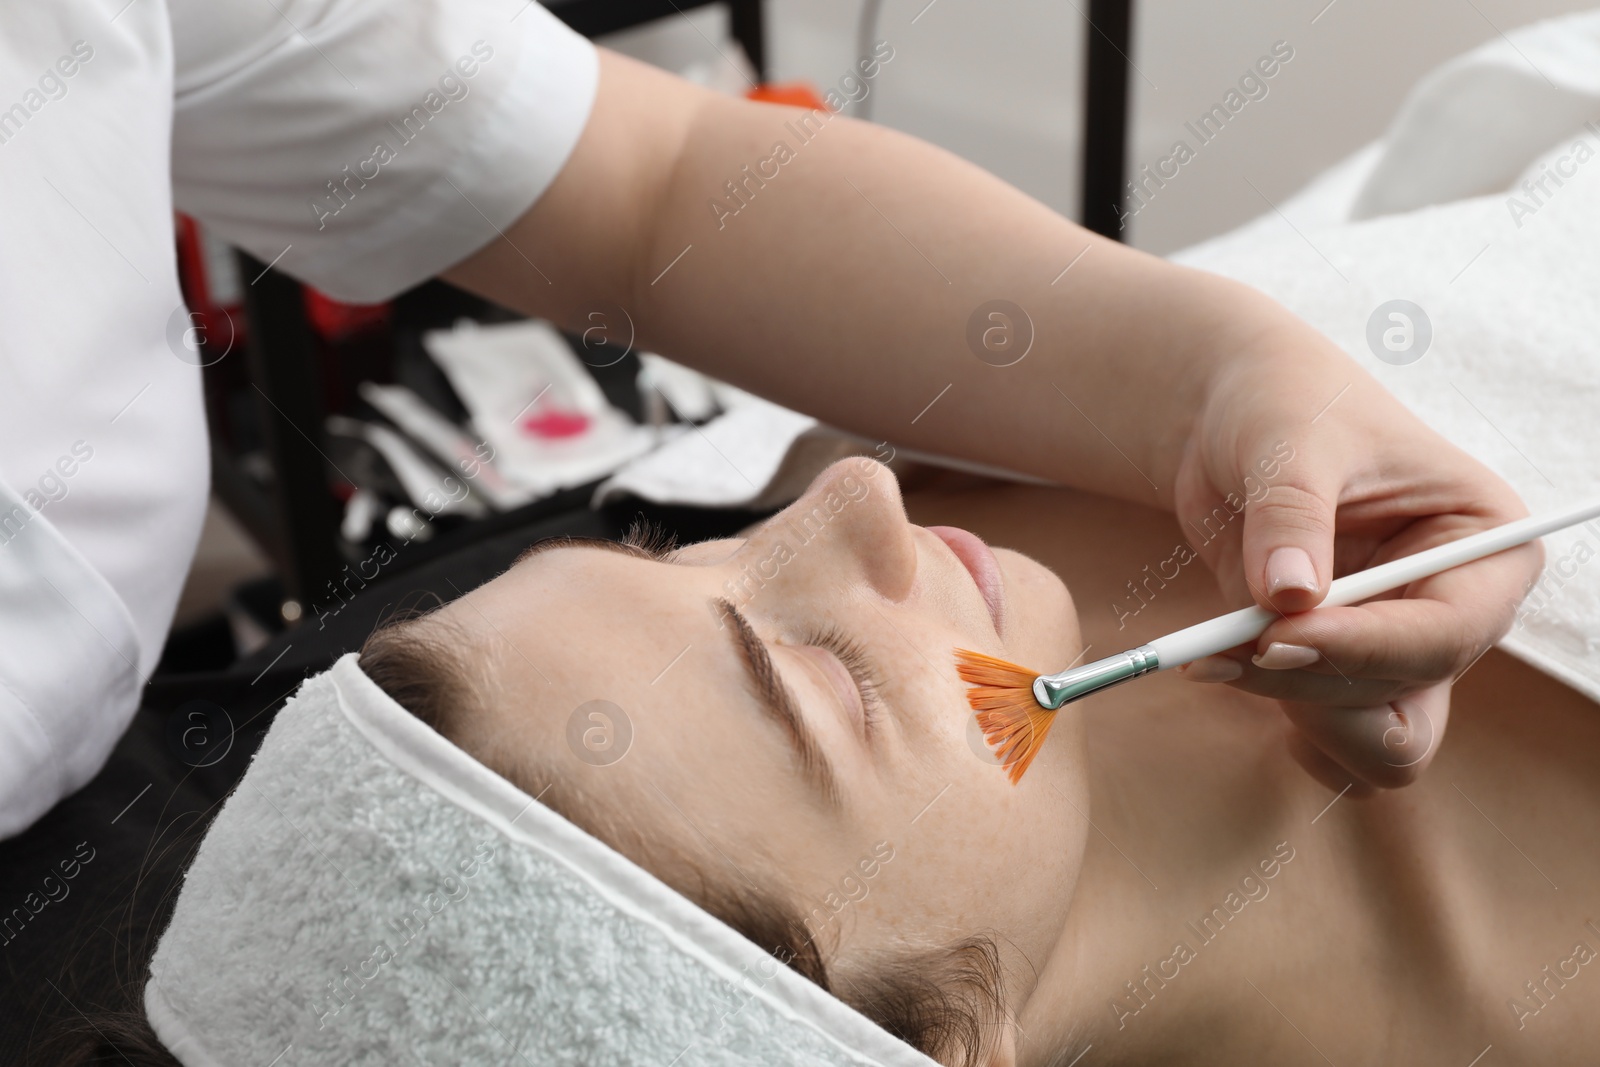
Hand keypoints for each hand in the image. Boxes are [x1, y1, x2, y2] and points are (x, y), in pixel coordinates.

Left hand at [1170, 313, 1540, 791]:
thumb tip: (1288, 596)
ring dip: (1286, 707)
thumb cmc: (1284, 404)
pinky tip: (1216, 664)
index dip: (1363, 648)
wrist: (1228, 417)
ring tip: (1209, 649)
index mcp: (1485, 548)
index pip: (1447, 633)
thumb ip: (1291, 515)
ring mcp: (1394, 648)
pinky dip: (1270, 715)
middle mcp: (1452, 612)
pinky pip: (1324, 739)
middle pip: (1409, 706)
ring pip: (1369, 741)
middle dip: (1318, 690)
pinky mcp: (1337, 667)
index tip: (1276, 637)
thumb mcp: (1289, 440)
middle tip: (1229, 649)